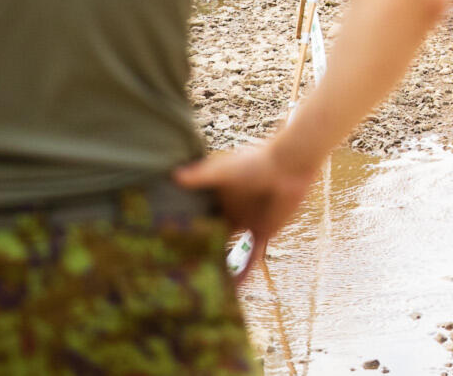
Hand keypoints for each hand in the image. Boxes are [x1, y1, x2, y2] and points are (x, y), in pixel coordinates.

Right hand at [173, 141, 320, 280]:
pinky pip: (251, 257)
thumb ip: (200, 176)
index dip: (183, 229)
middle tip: (176, 272)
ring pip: (228, 250)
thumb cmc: (255, 162)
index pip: (197, 217)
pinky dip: (242, 273)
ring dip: (217, 265)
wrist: (289, 167)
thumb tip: (173, 176)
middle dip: (197, 251)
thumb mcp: (224, 170)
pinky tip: (232, 290)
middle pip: (211, 236)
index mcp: (219, 198)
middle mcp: (231, 214)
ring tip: (199, 287)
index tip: (163, 244)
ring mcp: (247, 225)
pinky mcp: (263, 234)